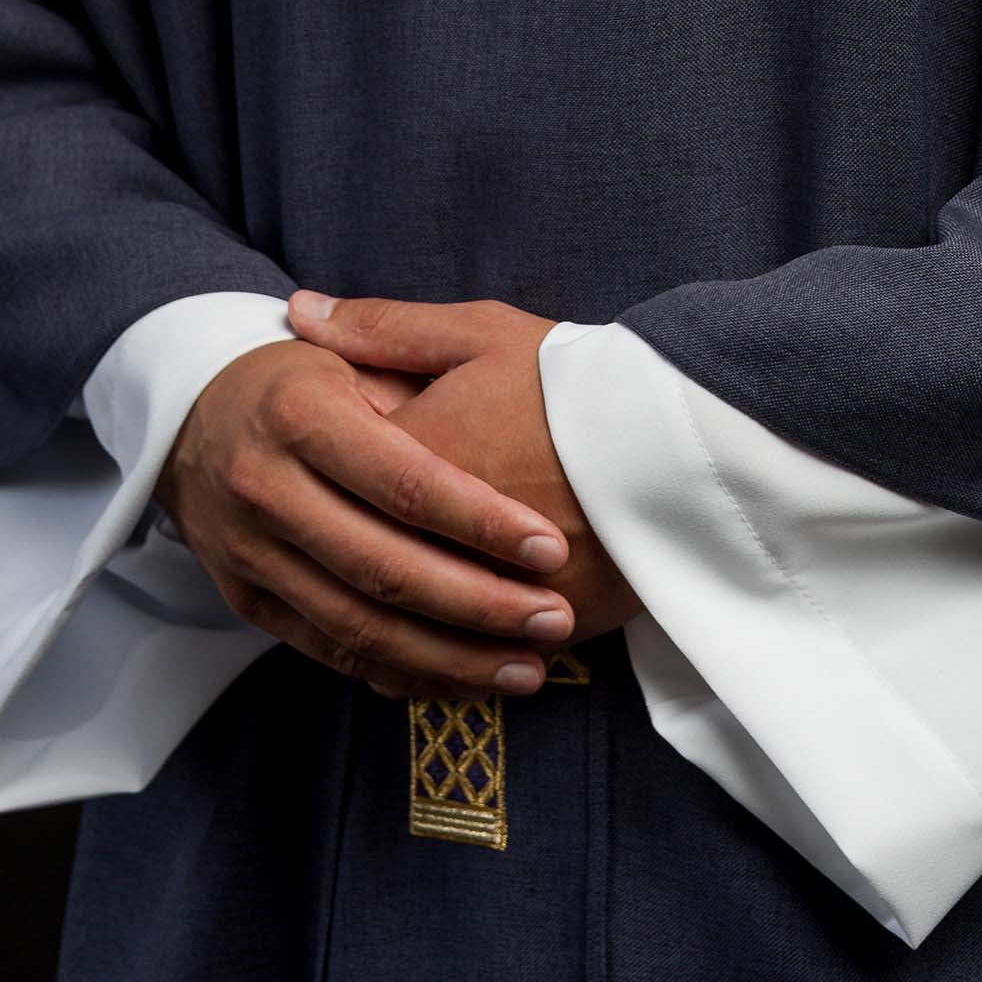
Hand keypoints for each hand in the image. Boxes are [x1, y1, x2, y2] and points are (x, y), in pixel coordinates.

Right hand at [157, 337, 579, 699]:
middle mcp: (266, 487)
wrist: (191, 412)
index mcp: (300, 414)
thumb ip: (419, 371)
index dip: (481, 521)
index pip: (404, 482)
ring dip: (449, 658)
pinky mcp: (246, 599)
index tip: (551, 547)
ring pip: (358, 625)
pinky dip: (401, 673)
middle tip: (553, 619)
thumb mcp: (353, 349)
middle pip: (383, 567)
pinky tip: (464, 681)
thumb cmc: (301, 374)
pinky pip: (329, 650)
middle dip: (480, 604)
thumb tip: (510, 396)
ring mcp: (249, 552)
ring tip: (527, 667)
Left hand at [289, 291, 641, 645]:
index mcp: (415, 457)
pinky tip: (426, 667)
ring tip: (373, 634)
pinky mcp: (540, 626)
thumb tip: (299, 310)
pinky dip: (440, 671)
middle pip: (365, 569)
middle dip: (340, 570)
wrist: (682, 436)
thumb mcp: (480, 333)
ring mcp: (491, 590)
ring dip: (383, 639)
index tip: (318, 478)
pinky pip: (468, 662)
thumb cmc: (574, 378)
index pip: (335, 482)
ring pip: (410, 633)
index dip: (322, 482)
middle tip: (320, 562)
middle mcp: (441, 536)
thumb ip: (384, 328)